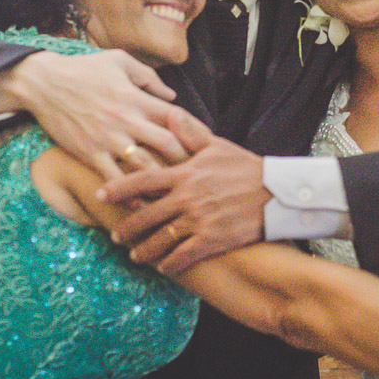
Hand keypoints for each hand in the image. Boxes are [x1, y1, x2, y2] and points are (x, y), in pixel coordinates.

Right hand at [0, 49, 190, 179]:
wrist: (44, 83)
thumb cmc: (83, 69)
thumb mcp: (120, 61)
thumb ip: (149, 78)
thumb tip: (173, 96)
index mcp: (137, 98)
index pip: (178, 117)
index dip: (197, 132)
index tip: (208, 146)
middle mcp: (127, 119)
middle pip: (168, 145)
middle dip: (187, 162)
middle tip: (199, 176)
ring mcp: (109, 139)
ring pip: (144, 166)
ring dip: (162, 182)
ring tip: (176, 196)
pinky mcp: (90, 153)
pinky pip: (114, 178)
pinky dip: (128, 193)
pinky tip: (140, 204)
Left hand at [101, 112, 271, 275]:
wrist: (276, 192)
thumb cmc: (247, 168)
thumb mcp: (217, 146)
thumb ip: (190, 132)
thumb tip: (170, 112)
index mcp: (186, 173)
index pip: (142, 180)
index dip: (118, 188)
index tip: (102, 194)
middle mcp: (187, 197)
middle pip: (145, 214)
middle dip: (127, 228)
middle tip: (115, 235)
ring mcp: (199, 219)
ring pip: (161, 238)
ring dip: (144, 249)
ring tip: (135, 255)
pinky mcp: (212, 239)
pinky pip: (183, 255)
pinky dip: (170, 263)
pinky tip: (164, 267)